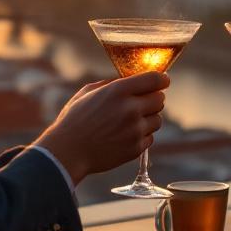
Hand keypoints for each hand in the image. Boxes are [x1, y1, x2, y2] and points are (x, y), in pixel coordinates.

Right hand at [34, 72, 168, 184]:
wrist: (68, 151)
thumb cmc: (74, 119)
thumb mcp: (88, 92)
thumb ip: (112, 83)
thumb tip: (130, 80)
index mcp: (119, 91)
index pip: (155, 79)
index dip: (161, 79)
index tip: (162, 80)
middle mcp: (131, 109)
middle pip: (160, 99)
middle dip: (153, 98)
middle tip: (142, 102)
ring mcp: (135, 130)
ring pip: (157, 120)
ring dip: (148, 118)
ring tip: (130, 121)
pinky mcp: (135, 148)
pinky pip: (150, 137)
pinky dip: (142, 135)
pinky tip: (125, 135)